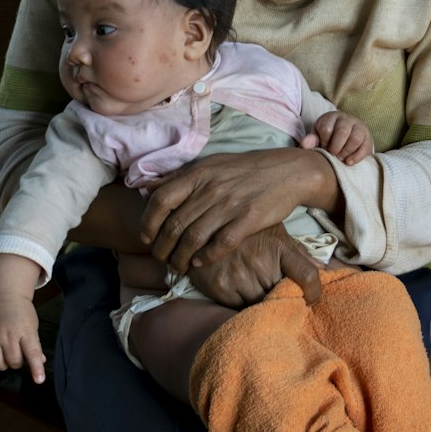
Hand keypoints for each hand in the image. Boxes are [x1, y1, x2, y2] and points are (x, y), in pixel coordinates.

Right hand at [0, 255, 46, 383]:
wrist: (3, 295)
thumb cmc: (21, 312)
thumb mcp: (32, 325)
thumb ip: (35, 345)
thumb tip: (41, 362)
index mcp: (25, 331)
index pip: (33, 353)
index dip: (36, 368)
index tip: (39, 380)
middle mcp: (8, 334)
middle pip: (13, 361)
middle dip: (17, 363)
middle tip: (17, 355)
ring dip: (2, 365)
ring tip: (4, 357)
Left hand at [140, 148, 334, 274]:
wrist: (284, 172)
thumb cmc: (243, 169)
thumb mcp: (208, 165)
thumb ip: (178, 178)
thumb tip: (146, 188)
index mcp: (198, 174)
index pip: (161, 200)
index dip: (148, 222)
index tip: (146, 237)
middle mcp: (210, 189)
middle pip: (174, 224)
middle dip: (162, 248)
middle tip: (160, 259)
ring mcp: (229, 204)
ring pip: (194, 238)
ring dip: (180, 257)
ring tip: (177, 266)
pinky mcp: (249, 218)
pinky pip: (221, 243)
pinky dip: (206, 256)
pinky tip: (199, 263)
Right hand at [186, 225, 321, 306]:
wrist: (201, 226)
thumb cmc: (245, 231)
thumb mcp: (273, 232)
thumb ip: (297, 252)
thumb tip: (322, 269)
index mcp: (278, 246)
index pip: (307, 275)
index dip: (314, 293)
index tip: (311, 299)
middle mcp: (261, 262)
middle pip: (283, 295)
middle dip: (284, 299)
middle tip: (280, 297)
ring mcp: (239, 276)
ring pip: (262, 305)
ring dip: (264, 304)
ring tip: (259, 295)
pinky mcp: (220, 288)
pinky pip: (240, 308)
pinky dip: (244, 306)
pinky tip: (242, 295)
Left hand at [300, 110, 373, 165]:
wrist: (347, 135)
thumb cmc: (328, 136)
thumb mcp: (318, 136)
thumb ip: (311, 140)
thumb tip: (305, 145)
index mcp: (332, 117)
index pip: (327, 128)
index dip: (324, 141)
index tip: (323, 147)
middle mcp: (347, 119)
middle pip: (343, 131)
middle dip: (336, 147)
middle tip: (332, 155)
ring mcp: (359, 127)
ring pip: (355, 138)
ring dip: (346, 151)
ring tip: (340, 159)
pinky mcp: (368, 138)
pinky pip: (365, 147)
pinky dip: (357, 157)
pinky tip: (349, 163)